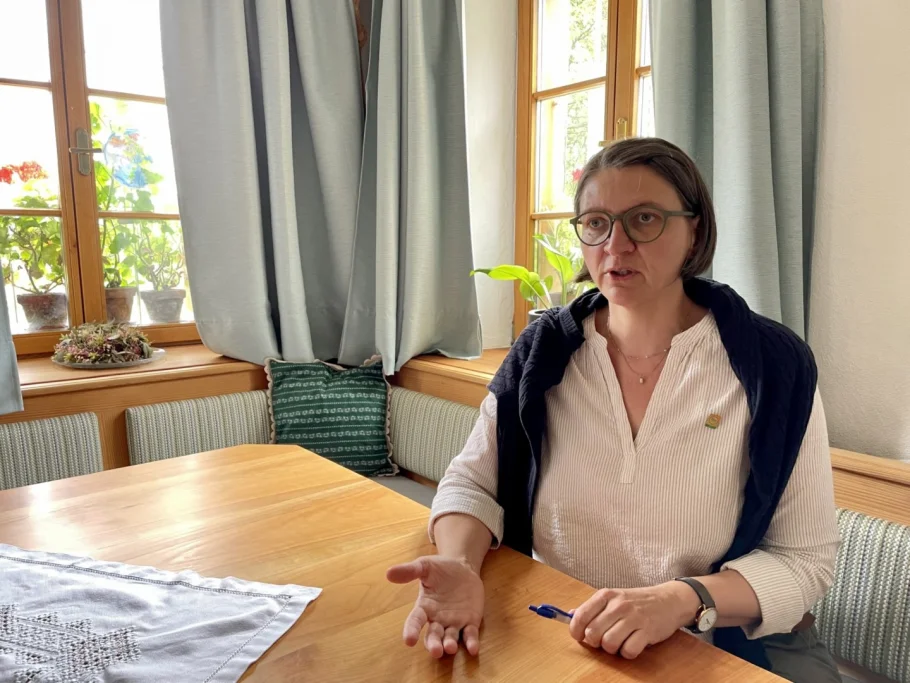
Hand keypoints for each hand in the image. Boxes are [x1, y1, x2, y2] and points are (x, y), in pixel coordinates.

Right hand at [386, 556, 484, 657]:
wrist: (463, 568)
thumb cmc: (440, 569)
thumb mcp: (425, 566)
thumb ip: (409, 571)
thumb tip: (389, 573)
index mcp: (424, 607)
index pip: (415, 621)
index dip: (411, 631)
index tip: (409, 641)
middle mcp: (437, 619)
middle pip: (433, 636)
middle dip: (433, 644)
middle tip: (435, 651)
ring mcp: (454, 622)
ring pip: (450, 638)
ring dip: (450, 645)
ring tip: (450, 648)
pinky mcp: (470, 622)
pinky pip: (470, 635)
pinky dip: (471, 643)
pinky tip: (473, 649)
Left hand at [568, 583, 698, 658]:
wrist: (669, 600)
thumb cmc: (637, 601)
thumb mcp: (613, 598)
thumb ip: (592, 607)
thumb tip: (569, 615)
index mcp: (606, 595)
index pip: (581, 616)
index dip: (576, 631)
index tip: (579, 636)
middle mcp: (618, 605)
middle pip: (593, 633)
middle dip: (595, 642)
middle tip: (603, 640)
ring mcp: (634, 617)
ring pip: (609, 643)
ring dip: (612, 648)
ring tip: (619, 642)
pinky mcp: (648, 631)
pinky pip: (629, 650)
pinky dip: (628, 652)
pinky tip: (632, 644)